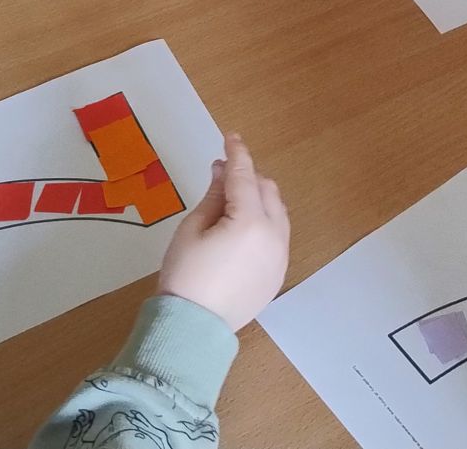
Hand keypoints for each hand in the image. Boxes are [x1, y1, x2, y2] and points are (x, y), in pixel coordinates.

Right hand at [156, 133, 290, 332]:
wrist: (192, 329)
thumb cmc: (185, 275)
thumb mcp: (192, 229)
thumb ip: (213, 196)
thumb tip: (221, 171)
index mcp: (250, 222)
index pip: (245, 176)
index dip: (236, 153)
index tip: (230, 137)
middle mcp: (274, 236)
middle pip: (267, 190)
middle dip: (247, 177)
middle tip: (221, 177)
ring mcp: (280, 257)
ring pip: (277, 212)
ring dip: (259, 198)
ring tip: (232, 201)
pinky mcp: (278, 274)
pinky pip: (278, 235)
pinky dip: (264, 222)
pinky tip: (242, 228)